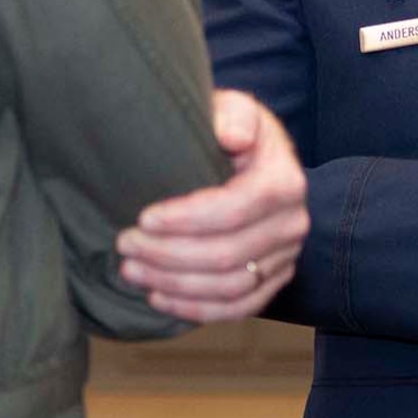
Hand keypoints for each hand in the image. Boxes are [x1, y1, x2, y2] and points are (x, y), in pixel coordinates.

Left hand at [116, 90, 308, 322]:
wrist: (255, 159)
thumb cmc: (234, 130)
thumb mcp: (235, 107)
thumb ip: (232, 114)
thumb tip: (230, 136)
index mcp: (285, 182)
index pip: (233, 211)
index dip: (185, 220)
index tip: (143, 218)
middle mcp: (293, 224)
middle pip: (228, 255)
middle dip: (169, 255)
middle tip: (125, 245)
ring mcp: (286, 257)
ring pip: (230, 287)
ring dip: (175, 285)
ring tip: (132, 270)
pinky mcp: (273, 280)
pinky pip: (239, 308)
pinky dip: (196, 310)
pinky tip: (158, 297)